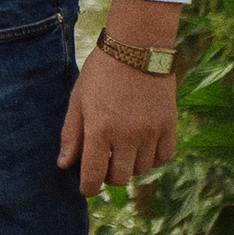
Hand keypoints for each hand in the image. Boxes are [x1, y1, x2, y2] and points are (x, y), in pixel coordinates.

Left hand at [57, 7, 180, 199]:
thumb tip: (64, 165)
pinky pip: (163, 157)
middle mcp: (126, 135)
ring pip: (141, 169)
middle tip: (105, 162)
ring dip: (130, 165)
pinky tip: (143, 146)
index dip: (88, 188)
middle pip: (119, 178)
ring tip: (123, 148)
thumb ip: (71, 134)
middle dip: (108, 176)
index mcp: (99, 129)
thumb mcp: (78, 99)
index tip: (87, 188)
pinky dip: (153, 158)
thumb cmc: (101, 72)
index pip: (93, 175)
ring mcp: (150, 131)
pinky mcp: (169, 125)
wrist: (137, 46)